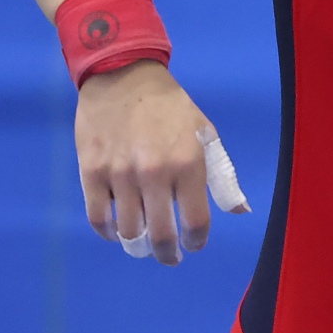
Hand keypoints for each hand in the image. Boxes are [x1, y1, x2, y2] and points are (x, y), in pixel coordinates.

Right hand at [75, 59, 250, 265]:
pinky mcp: (91, 171)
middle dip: (166, 254)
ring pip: (128, 231)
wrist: (123, 76)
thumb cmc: (171, 110)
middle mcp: (154, 172)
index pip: (196, 223)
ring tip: (142, 243)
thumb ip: (222, 176)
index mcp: (188, 163)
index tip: (193, 245)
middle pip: (160, 236)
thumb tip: (241, 211)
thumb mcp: (205, 135)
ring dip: (137, 245)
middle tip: (169, 256)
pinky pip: (97, 217)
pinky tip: (116, 231)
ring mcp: (119, 173)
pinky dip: (107, 232)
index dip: (196, 242)